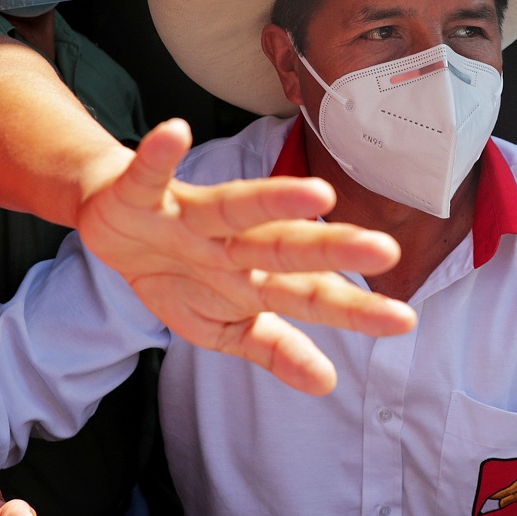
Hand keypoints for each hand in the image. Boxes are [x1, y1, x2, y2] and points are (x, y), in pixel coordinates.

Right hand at [75, 119, 416, 394]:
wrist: (114, 225)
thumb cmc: (182, 273)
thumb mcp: (223, 325)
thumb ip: (275, 347)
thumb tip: (328, 381)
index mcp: (255, 276)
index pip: (312, 293)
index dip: (353, 308)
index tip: (402, 319)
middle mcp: (233, 242)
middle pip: (286, 247)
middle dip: (331, 250)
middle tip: (384, 250)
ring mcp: (190, 215)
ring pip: (235, 208)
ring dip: (272, 199)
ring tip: (317, 195)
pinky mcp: (145, 192)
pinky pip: (152, 174)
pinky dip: (161, 155)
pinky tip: (175, 134)